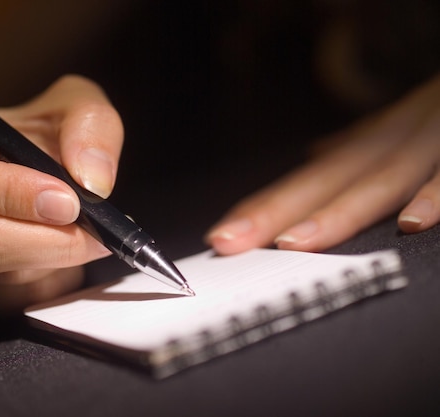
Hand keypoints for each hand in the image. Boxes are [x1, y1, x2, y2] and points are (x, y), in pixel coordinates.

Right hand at [0, 75, 123, 314]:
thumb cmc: (39, 134)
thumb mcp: (74, 106)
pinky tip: (55, 257)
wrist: (30, 173)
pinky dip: (37, 283)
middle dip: (43, 240)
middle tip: (95, 233)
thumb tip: (92, 180)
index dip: (7, 193)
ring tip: (79, 237)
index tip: (66, 201)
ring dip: (45, 262)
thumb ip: (90, 125)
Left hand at [206, 73, 439, 253]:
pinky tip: (411, 223)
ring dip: (337, 210)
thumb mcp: (402, 123)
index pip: (310, 177)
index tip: (222, 236)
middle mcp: (398, 135)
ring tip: (294, 241)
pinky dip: (438, 192)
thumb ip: (361, 145)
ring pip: (381, 176)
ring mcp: (435, 137)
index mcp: (378, 137)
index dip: (264, 206)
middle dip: (275, 211)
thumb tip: (316, 157)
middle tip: (230, 241)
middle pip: (329, 178)